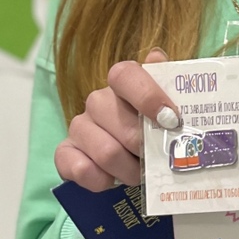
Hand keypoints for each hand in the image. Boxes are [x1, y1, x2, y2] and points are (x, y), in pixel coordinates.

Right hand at [54, 47, 181, 192]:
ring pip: (105, 152)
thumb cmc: (153, 129)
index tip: (172, 119)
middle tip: (159, 160)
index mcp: (123, 83)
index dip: (148, 96)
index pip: (124, 75)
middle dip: (145, 148)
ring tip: (140, 174)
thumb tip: (155, 57)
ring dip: (129, 170)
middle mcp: (98, 101)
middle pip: (120, 123)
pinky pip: (78, 168)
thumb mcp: (170, 106)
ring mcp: (80, 127)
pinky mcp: (66, 153)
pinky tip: (112, 181)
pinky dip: (100, 180)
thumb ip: (168, 83)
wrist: (130, 158)